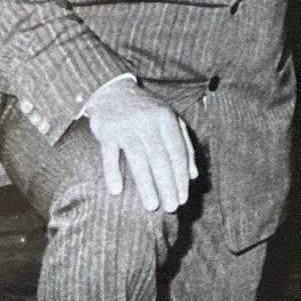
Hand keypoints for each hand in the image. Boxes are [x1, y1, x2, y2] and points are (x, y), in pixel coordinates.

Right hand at [84, 81, 196, 212]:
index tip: (183, 198)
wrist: (113, 91)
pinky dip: (113, 173)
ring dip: (145, 184)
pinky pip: (109, 155)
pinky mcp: (106, 131)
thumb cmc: (147, 112)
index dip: (181, 177)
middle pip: (160, 159)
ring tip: (151, 205)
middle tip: (170, 208)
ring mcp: (126, 126)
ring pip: (138, 159)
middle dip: (167, 185)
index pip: (177, 153)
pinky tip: (117, 191)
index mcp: (167, 119)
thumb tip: (193, 175)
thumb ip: (185, 146)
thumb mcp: (170, 121)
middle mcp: (148, 122)